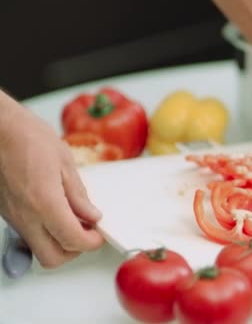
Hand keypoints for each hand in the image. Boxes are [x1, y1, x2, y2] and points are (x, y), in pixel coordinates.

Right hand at [0, 97, 104, 267]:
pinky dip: (45, 233)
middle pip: (52, 258)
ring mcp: (13, 217)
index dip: (91, 242)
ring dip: (59, 243)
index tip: (99, 234)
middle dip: (74, 250)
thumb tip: (91, 215)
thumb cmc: (27, 137)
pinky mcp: (7, 213)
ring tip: (73, 221)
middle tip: (87, 232)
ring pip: (37, 249)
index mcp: (44, 202)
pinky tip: (56, 213)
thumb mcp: (64, 162)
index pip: (72, 240)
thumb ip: (78, 195)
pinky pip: (28, 235)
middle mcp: (25, 216)